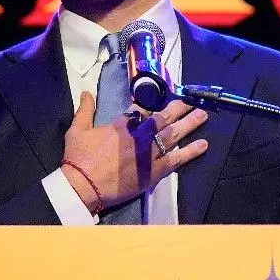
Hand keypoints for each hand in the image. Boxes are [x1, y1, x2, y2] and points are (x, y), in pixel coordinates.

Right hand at [61, 93, 209, 211]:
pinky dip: (191, 151)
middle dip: (179, 108)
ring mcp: (148, 153)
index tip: (165, 97)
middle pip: (163, 118)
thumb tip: (86, 93)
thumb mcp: (77, 130)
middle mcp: (139, 135)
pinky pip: (177, 159)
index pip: (142, 109)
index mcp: (122, 124)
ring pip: (173, 135)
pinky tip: (203, 144)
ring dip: (190, 124)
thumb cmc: (78, 159)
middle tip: (192, 102)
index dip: (154, 103)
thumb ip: (84, 110)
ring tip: (203, 116)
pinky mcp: (154, 171)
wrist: (82, 186)